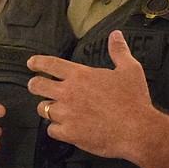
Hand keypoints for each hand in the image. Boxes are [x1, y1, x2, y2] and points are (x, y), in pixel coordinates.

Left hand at [26, 30, 156, 158]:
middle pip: (37, 86)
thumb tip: (116, 34)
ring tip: (53, 109)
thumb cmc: (134, 99)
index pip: (50, 64)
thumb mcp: (130, 69)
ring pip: (42, 109)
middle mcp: (68, 93)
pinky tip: (62, 128)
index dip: (37, 62)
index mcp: (79, 75)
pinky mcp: (68, 133)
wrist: (137, 130)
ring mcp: (66, 114)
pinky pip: (51, 130)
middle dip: (34, 85)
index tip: (31, 63)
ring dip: (47, 108)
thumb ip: (119, 51)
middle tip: (35, 86)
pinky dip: (55, 129)